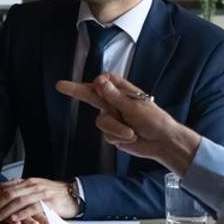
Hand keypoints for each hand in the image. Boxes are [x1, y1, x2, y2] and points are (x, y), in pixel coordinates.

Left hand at [0, 178, 78, 223]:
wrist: (75, 194)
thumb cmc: (55, 192)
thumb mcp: (37, 186)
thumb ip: (22, 186)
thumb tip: (6, 185)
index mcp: (29, 182)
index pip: (7, 188)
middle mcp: (33, 186)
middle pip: (10, 194)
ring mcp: (41, 193)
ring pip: (19, 201)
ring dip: (6, 210)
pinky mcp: (48, 203)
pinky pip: (32, 208)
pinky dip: (22, 213)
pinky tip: (15, 218)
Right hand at [56, 73, 200, 173]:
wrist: (163, 143)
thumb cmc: (154, 120)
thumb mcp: (134, 106)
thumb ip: (114, 96)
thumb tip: (99, 81)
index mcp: (122, 91)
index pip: (104, 81)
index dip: (99, 83)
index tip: (95, 83)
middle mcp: (115, 103)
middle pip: (91, 95)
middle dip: (76, 91)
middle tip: (60, 85)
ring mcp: (113, 118)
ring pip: (101, 122)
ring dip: (116, 129)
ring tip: (132, 133)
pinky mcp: (112, 133)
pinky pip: (106, 134)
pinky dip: (118, 137)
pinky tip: (130, 138)